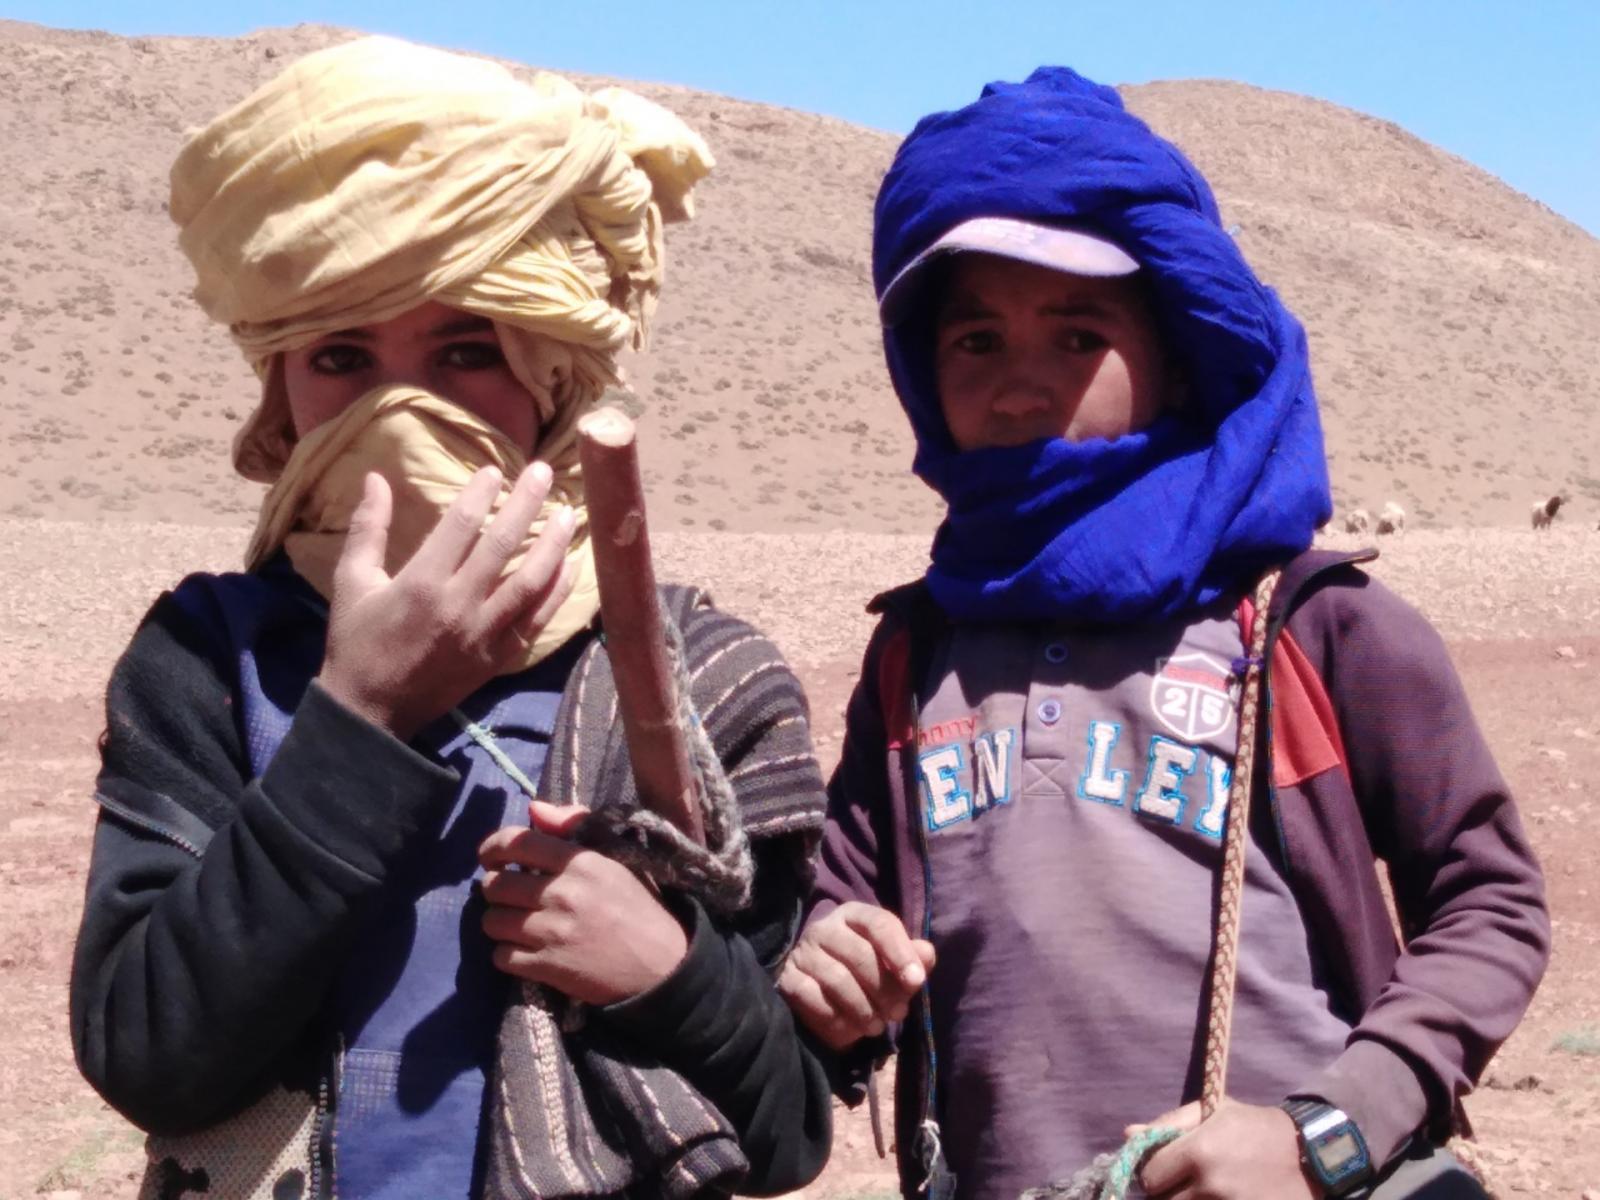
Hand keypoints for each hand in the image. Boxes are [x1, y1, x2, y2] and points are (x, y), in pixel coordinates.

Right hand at [317, 463, 574, 739]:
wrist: (371, 711)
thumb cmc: (356, 641)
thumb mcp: (351, 581)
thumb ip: (367, 528)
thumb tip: (375, 478)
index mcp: (421, 582)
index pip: (461, 524)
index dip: (482, 493)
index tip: (496, 470)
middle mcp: (459, 604)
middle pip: (503, 544)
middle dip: (527, 504)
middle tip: (545, 473)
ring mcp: (484, 632)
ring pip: (530, 582)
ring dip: (554, 545)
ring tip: (570, 513)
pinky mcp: (498, 657)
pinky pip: (537, 619)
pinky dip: (558, 592)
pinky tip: (572, 566)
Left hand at [477, 800, 688, 1004]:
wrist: (664, 965)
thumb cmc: (639, 907)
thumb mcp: (616, 858)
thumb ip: (574, 826)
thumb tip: (533, 808)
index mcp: (580, 861)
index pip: (517, 843)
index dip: (492, 848)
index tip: (490, 857)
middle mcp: (562, 893)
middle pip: (495, 885)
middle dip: (496, 890)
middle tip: (510, 896)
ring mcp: (553, 932)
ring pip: (492, 922)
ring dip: (500, 923)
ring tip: (517, 925)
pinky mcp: (548, 967)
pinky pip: (500, 957)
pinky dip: (507, 955)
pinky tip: (524, 951)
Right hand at [777, 901, 934, 1049]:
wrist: (818, 987)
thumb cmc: (863, 969)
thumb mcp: (891, 961)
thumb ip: (912, 957)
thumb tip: (926, 954)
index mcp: (855, 915)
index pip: (880, 924)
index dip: (901, 952)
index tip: (916, 981)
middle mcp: (825, 928)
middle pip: (860, 955)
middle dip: (885, 990)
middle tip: (898, 1013)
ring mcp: (803, 952)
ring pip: (838, 980)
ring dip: (864, 1010)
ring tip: (877, 1026)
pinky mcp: (788, 978)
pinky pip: (813, 1000)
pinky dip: (837, 1020)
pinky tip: (851, 1030)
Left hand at [1136, 1098, 1315, 1199]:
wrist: (1309, 1156)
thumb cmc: (1254, 1128)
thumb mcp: (1213, 1111)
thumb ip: (1168, 1124)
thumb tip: (1129, 1134)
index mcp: (1198, 1150)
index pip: (1150, 1177)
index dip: (1155, 1173)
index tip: (1166, 1170)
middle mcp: (1211, 1184)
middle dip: (1168, 1193)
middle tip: (1184, 1183)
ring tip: (1203, 1191)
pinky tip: (1219, 1198)